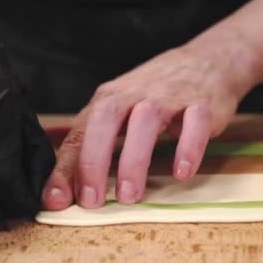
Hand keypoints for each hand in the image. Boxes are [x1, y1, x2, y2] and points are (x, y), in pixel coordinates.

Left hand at [43, 45, 249, 209]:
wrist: (208, 61)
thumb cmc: (155, 93)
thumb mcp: (116, 107)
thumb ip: (89, 136)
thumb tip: (54, 164)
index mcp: (109, 100)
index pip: (80, 132)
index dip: (66, 167)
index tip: (56, 200)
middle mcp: (134, 95)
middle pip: (106, 119)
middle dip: (94, 161)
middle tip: (91, 201)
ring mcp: (169, 98)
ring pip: (146, 121)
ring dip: (134, 159)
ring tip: (129, 196)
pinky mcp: (202, 105)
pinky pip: (195, 122)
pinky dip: (188, 147)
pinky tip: (181, 173)